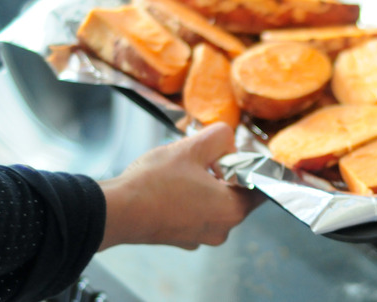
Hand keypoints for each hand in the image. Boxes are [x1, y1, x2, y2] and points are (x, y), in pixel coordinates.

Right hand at [97, 122, 263, 250]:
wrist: (116, 210)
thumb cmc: (153, 183)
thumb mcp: (191, 147)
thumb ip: (220, 137)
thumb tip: (228, 141)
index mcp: (232, 209)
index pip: (260, 186)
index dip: (253, 166)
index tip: (243, 156)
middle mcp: (221, 229)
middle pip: (236, 193)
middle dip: (223, 172)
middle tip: (203, 157)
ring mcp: (200, 237)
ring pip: (215, 203)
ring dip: (206, 185)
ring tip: (183, 171)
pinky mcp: (182, 238)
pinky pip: (196, 213)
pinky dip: (190, 199)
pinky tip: (172, 186)